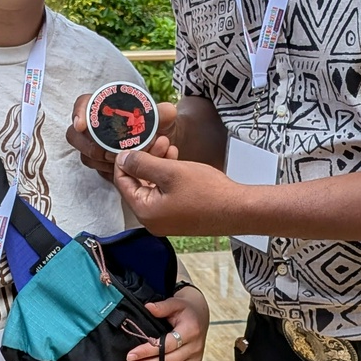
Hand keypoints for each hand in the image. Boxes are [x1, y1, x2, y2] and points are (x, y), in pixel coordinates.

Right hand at [67, 94, 177, 180]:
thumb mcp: (163, 118)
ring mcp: (96, 146)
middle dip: (91, 146)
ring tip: (122, 162)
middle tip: (110, 153)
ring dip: (101, 161)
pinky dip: (110, 171)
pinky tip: (125, 171)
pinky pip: (98, 169)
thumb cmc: (158, 125)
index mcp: (105, 107)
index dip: (79, 114)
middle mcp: (95, 126)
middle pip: (76, 135)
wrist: (163, 143)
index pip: (84, 105)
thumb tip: (167, 111)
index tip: (82, 125)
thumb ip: (163, 113)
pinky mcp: (101, 163)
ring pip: (86, 155)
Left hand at [113, 148, 244, 235]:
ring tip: (169, 146)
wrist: (237, 210)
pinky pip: (164, 194)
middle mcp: (151, 220)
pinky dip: (167, 177)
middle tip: (158, 140)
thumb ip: (142, 164)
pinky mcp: (178, 217)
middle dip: (145, 159)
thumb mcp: (170, 171)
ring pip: (152, 187)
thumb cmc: (206, 192)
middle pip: (137, 184)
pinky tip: (176, 160)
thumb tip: (122, 159)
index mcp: (144, 211)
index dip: (125, 160)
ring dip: (158, 165)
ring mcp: (165, 220)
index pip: (122, 182)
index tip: (133, 142)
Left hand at [122, 286, 210, 360]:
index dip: (147, 351)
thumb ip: (162, 306)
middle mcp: (195, 348)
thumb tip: (148, 307)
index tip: (130, 356)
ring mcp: (195, 360)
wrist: (200, 316)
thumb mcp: (175, 302)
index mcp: (191, 331)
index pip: (167, 345)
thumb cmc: (186, 310)